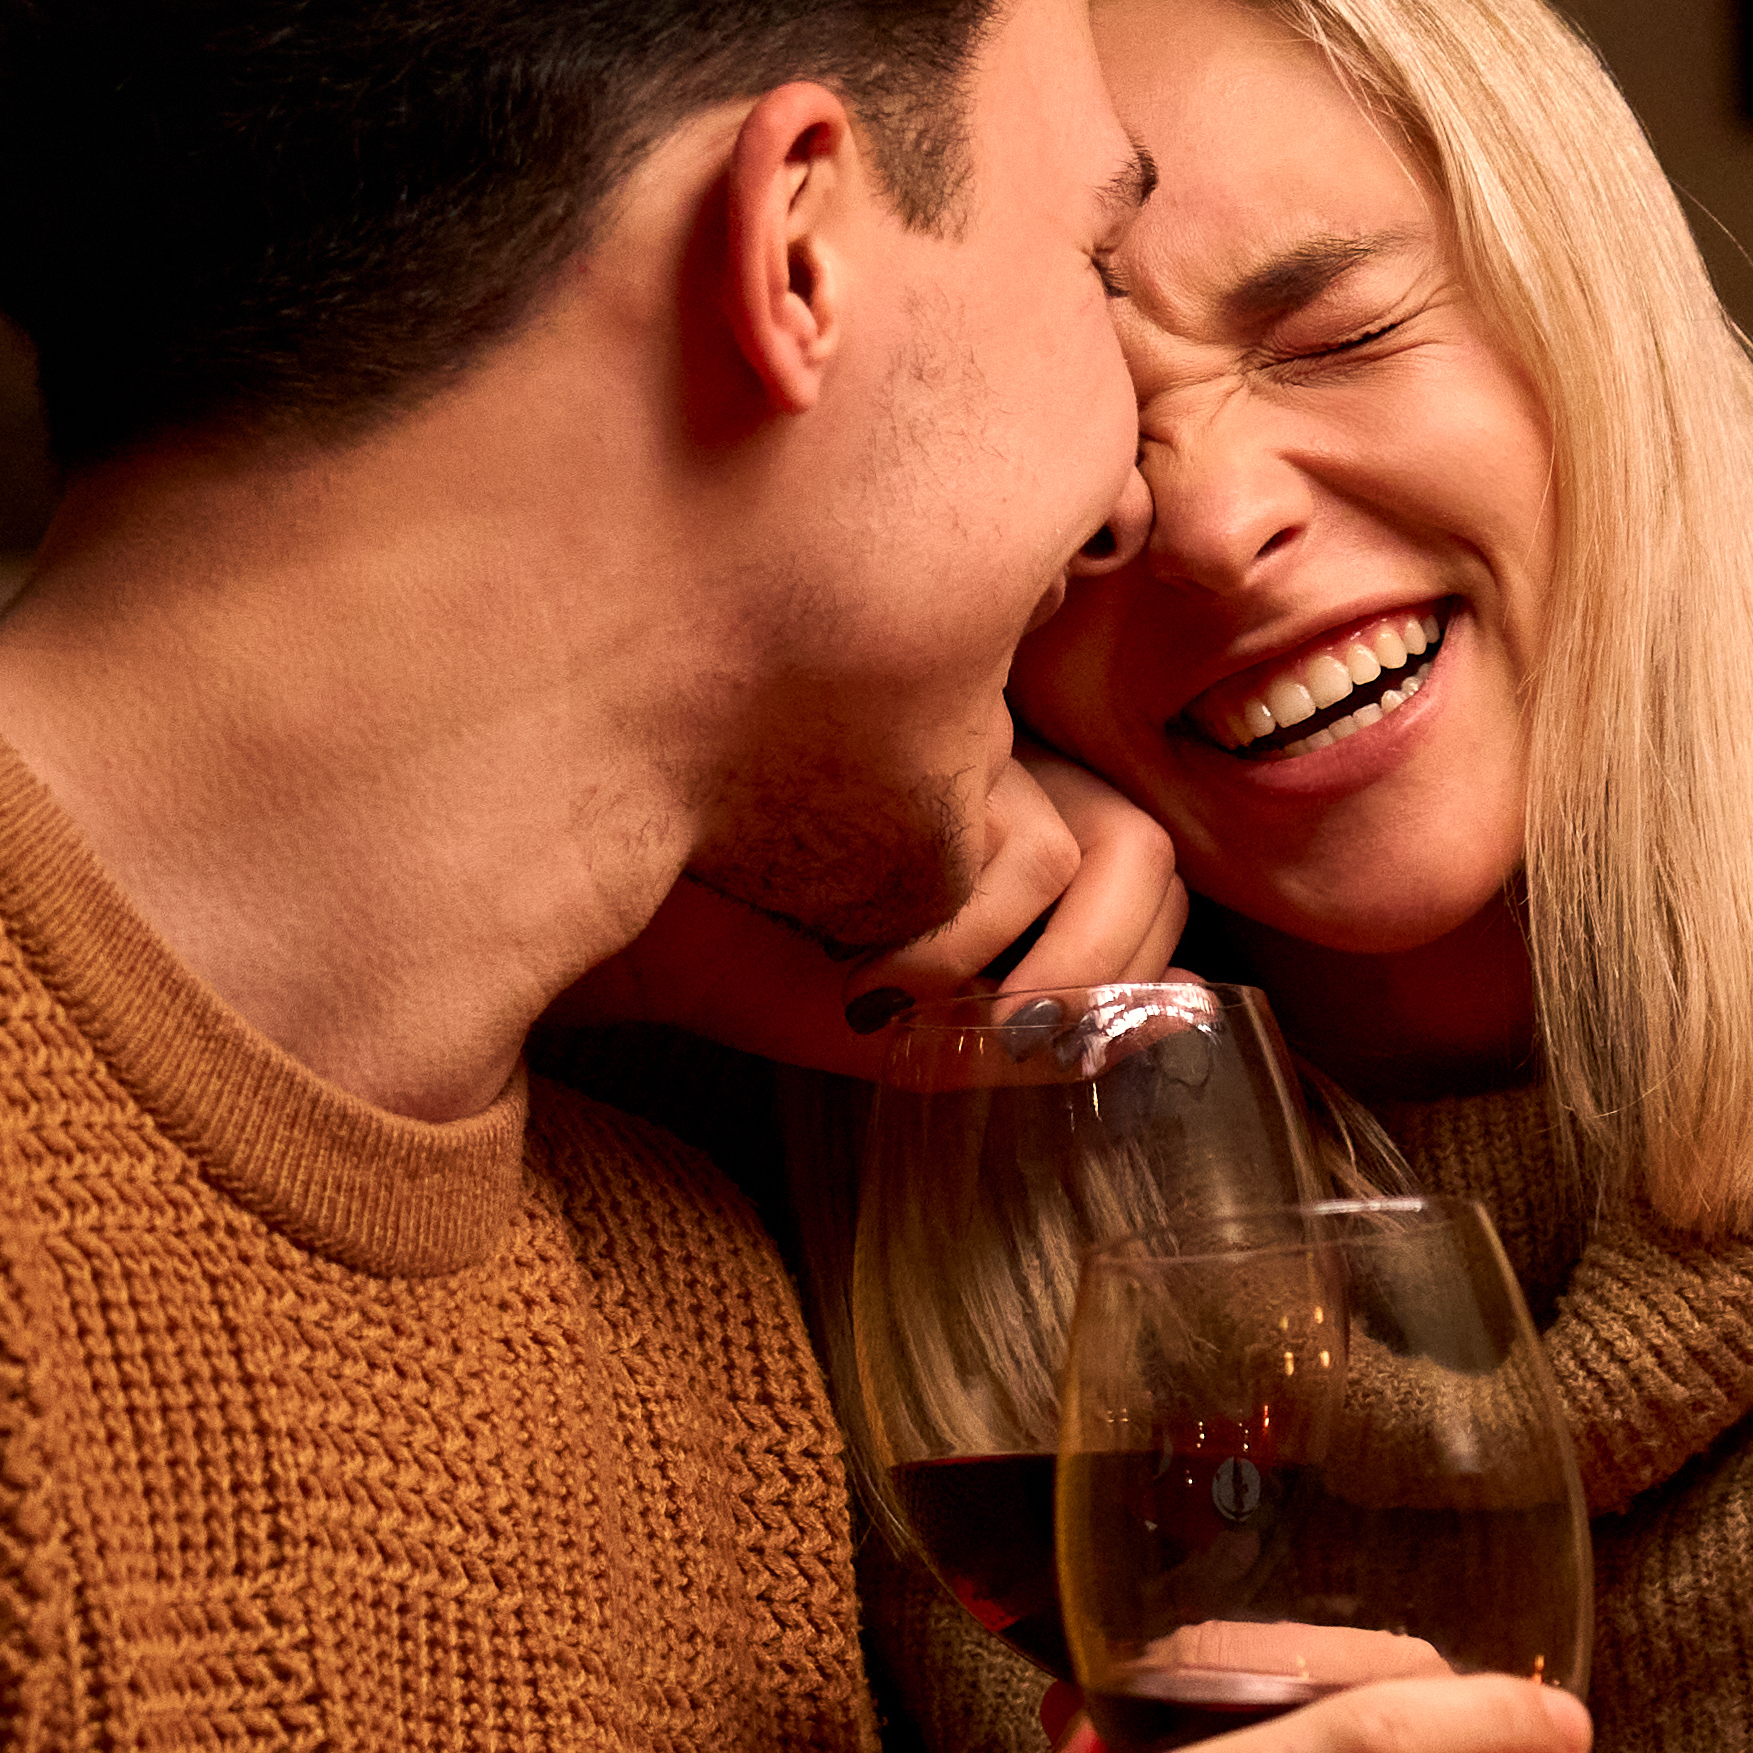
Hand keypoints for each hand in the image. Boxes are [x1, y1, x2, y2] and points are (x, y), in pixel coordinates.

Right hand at [549, 746, 1189, 1078]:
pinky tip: (846, 946)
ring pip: (1088, 852)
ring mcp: (953, 724)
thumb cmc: (721, 946)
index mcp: (999, 808)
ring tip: (884, 990)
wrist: (591, 902)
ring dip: (1002, 965)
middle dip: (1094, 976)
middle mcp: (990, 756)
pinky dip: (951, 942)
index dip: (1121, 965)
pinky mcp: (911, 716)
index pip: (1143, 867)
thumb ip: (1003, 1036)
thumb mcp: (875, 1021)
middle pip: (1149, 850)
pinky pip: (1018, 849)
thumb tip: (1161, 1028)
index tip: (1028, 1036)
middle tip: (988, 1034)